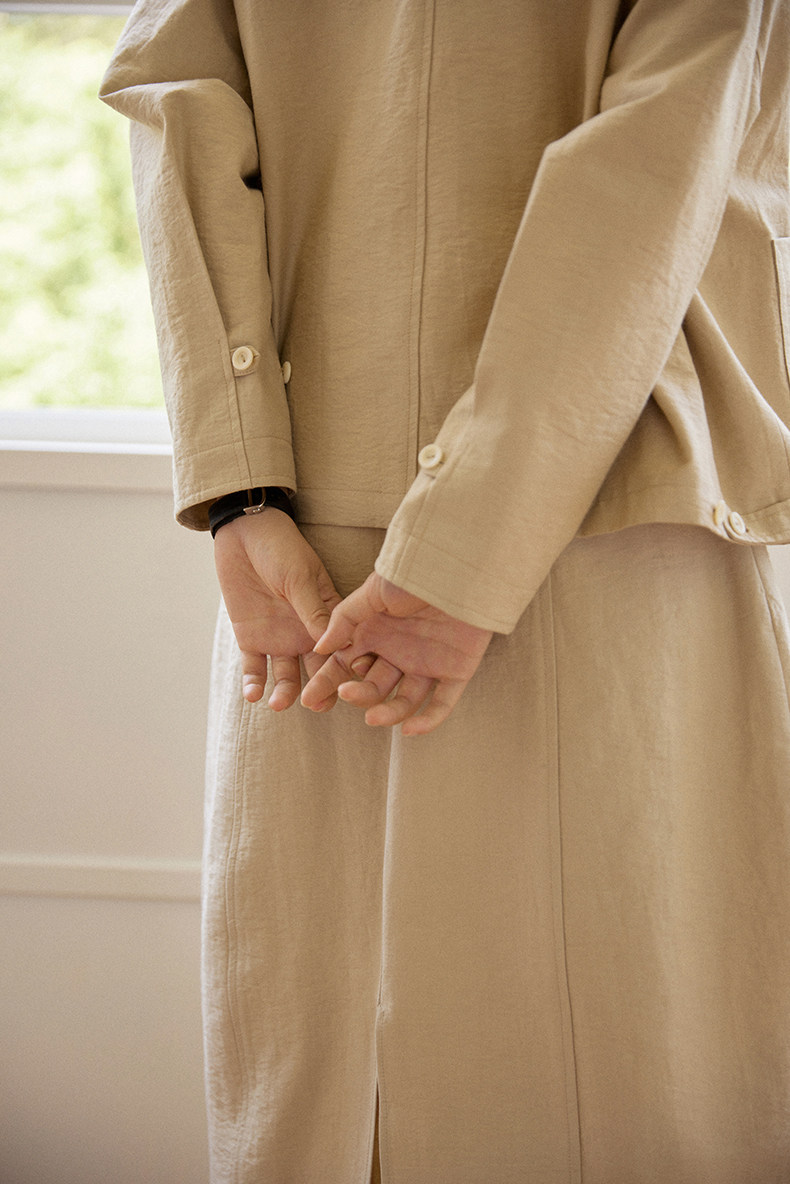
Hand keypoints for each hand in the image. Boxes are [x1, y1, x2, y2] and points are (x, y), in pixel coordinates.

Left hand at [213, 509, 341, 708]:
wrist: (243, 534)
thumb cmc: (281, 548)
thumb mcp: (300, 578)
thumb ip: (314, 612)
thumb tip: (336, 644)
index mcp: (328, 617)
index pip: (342, 649)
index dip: (346, 669)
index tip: (349, 688)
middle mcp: (307, 634)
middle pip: (318, 671)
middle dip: (319, 691)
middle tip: (316, 706)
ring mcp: (280, 639)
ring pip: (287, 676)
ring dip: (285, 693)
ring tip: (279, 704)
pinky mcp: (252, 640)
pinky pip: (255, 668)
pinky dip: (254, 683)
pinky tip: (253, 694)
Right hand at [301, 573, 492, 734]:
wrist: (459, 568)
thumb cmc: (413, 572)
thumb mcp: (373, 592)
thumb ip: (345, 620)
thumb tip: (319, 649)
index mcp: (376, 634)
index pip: (346, 665)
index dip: (328, 682)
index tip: (310, 699)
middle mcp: (398, 652)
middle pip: (373, 686)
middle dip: (358, 695)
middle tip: (347, 694)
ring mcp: (427, 663)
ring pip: (404, 700)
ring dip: (388, 713)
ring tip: (374, 717)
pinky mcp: (455, 671)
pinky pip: (441, 704)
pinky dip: (427, 720)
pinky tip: (409, 729)